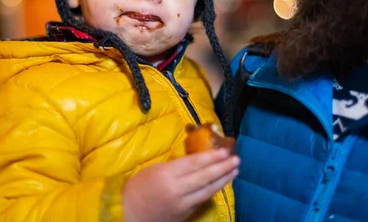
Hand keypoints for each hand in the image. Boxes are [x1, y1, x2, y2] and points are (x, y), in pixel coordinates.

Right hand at [122, 148, 238, 221]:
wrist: (131, 215)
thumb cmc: (137, 188)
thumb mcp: (152, 170)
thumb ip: (174, 166)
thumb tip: (195, 160)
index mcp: (166, 174)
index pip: (193, 164)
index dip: (211, 157)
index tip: (225, 151)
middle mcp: (176, 189)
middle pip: (204, 177)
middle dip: (222, 168)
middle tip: (236, 159)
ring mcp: (182, 204)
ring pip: (207, 190)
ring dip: (223, 180)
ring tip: (235, 171)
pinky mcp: (185, 214)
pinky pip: (202, 199)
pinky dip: (213, 190)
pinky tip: (221, 183)